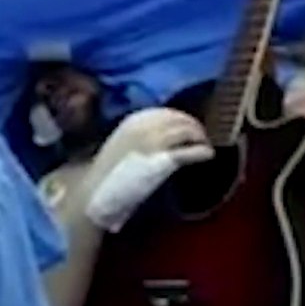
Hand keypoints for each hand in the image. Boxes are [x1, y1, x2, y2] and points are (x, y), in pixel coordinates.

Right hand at [87, 108, 213, 186]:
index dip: (181, 118)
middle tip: (201, 137)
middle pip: (180, 119)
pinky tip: (208, 156)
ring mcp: (155, 142)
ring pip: (189, 132)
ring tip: (204, 146)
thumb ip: (139, 135)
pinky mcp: (164, 161)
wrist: (96, 193)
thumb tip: (161, 135)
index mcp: (134, 120)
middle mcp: (146, 126)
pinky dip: (203, 152)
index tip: (187, 127)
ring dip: (201, 138)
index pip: (167, 112)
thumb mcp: (120, 144)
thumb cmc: (106, 174)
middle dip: (194, 127)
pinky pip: (191, 152)